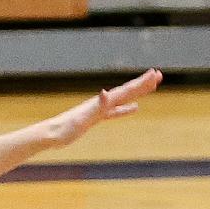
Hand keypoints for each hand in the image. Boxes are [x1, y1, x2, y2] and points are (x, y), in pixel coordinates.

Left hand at [43, 69, 162, 148]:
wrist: (50, 134)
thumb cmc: (65, 129)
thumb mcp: (82, 118)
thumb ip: (96, 106)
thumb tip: (106, 93)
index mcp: (102, 102)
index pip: (125, 91)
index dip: (141, 84)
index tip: (155, 74)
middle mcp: (102, 102)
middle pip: (127, 91)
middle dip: (143, 84)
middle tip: (159, 75)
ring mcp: (99, 110)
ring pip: (123, 99)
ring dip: (137, 93)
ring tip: (150, 87)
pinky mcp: (95, 118)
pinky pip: (115, 112)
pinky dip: (125, 110)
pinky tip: (133, 109)